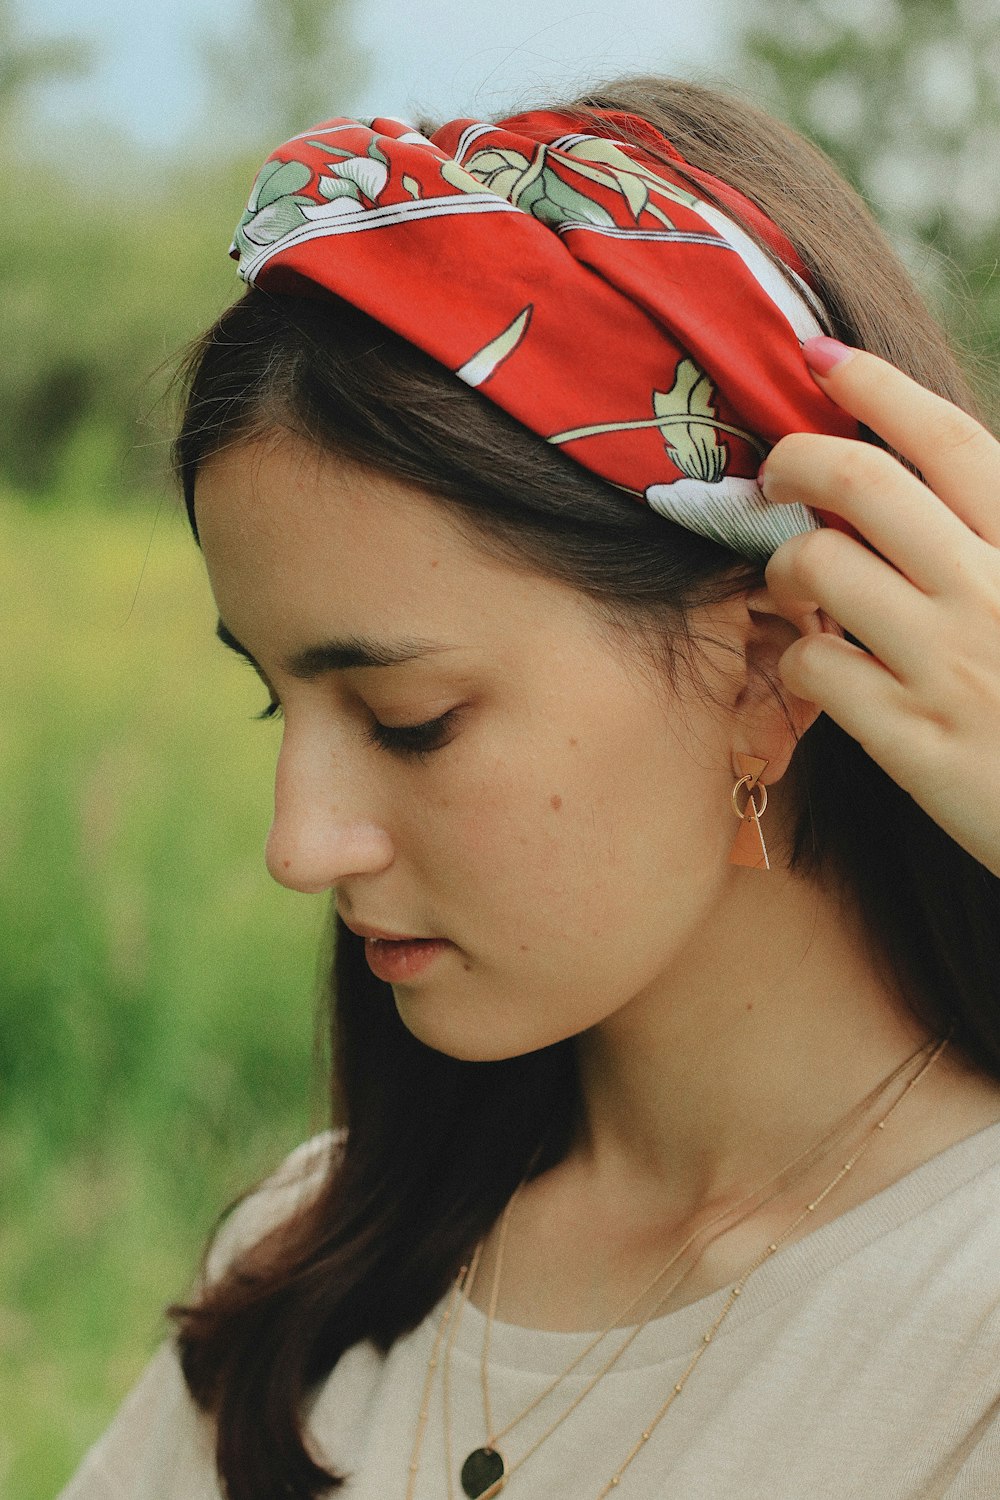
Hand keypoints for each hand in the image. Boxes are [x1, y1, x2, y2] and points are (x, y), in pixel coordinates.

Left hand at [757, 339, 999, 877]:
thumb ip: (995, 534)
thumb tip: (937, 475)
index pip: (948, 441)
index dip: (878, 387)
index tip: (822, 357)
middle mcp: (991, 592)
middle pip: (861, 484)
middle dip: (797, 458)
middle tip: (776, 472)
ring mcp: (948, 667)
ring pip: (819, 566)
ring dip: (788, 562)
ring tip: (798, 578)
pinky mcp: (913, 742)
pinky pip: (814, 665)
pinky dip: (800, 653)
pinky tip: (821, 660)